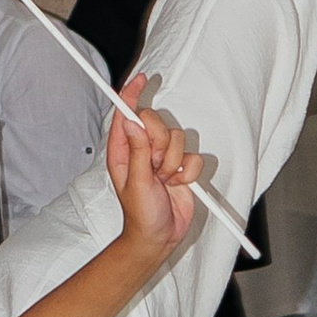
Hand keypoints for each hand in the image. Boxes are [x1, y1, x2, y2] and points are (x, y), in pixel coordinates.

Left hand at [105, 75, 202, 253]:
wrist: (160, 237)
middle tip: (155, 168)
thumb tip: (131, 123)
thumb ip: (137, 151)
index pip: (127, 115)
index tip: (141, 79)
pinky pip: (193, 157)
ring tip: (165, 181)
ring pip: (178, 138)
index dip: (132, 95)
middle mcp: (143, 151)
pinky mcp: (182, 168)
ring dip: (174, 163)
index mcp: (124, 151)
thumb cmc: (140, 215)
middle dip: (161, 145)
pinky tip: (178, 185)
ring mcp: (163, 159)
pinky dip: (188, 173)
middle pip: (157, 123)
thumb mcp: (136, 183)